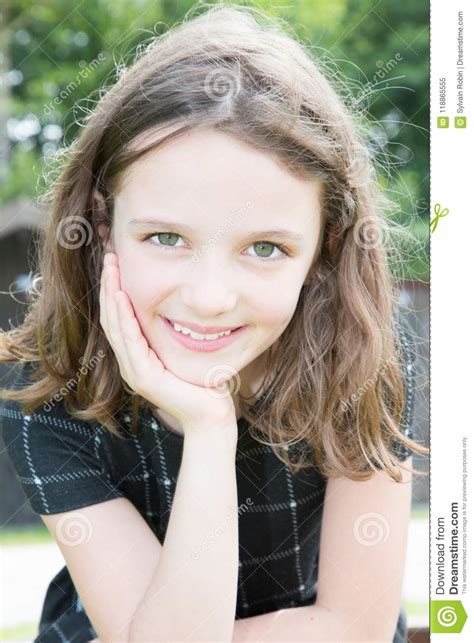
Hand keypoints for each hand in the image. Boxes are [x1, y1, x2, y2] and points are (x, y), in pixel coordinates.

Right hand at [99, 252, 237, 439]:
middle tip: (110, 256)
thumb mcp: (186, 348)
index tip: (118, 262)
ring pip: (116, 326)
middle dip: (110, 285)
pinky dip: (125, 317)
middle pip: (112, 317)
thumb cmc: (204, 383)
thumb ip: (178, 330)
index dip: (116, 289)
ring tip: (112, 269)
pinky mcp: (143, 376)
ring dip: (112, 295)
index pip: (120, 317)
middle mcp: (131, 362)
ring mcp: (134, 370)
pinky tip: (123, 296)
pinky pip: (130, 341)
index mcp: (138, 356)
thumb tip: (186, 303)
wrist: (211, 415)